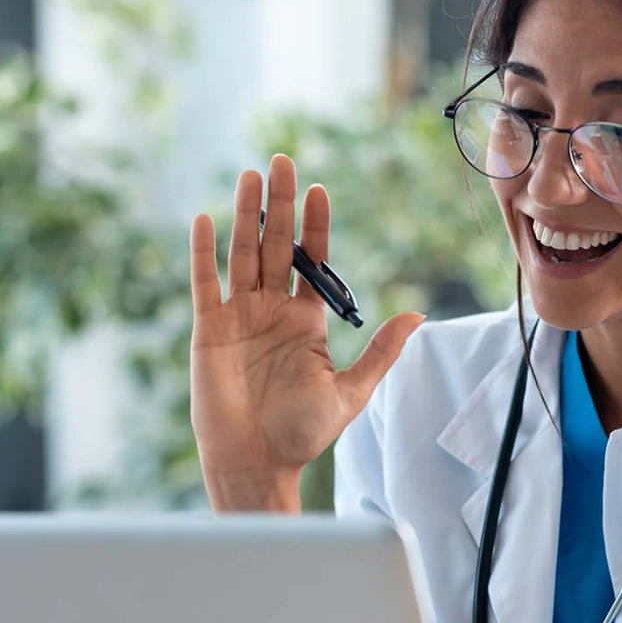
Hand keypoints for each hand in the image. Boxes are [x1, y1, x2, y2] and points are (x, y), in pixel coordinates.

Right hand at [188, 155, 424, 510]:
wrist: (256, 462)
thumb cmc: (301, 434)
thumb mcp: (351, 392)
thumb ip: (380, 351)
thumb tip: (418, 316)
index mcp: (305, 321)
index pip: (311, 261)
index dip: (315, 225)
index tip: (319, 190)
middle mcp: (271, 310)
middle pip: (275, 245)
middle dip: (280, 203)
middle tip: (282, 160)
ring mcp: (238, 317)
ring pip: (241, 254)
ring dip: (244, 214)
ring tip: (250, 176)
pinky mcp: (208, 329)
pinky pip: (204, 282)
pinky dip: (203, 252)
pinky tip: (206, 218)